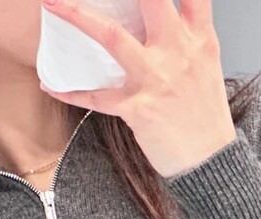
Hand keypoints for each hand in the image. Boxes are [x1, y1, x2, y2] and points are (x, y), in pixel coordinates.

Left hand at [38, 0, 235, 176]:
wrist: (210, 160)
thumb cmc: (205, 115)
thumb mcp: (205, 65)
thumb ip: (184, 38)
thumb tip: (155, 22)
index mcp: (199, 38)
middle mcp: (178, 51)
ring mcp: (156, 77)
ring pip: (112, 36)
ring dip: (78, 16)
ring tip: (53, 3)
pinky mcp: (138, 107)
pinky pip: (96, 97)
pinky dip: (70, 92)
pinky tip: (51, 86)